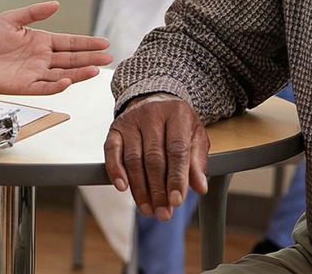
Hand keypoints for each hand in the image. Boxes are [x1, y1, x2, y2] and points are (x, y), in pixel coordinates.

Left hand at [0, 1, 112, 93]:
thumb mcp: (11, 18)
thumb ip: (34, 12)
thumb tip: (56, 3)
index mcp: (41, 42)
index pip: (69, 43)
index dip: (87, 43)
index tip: (104, 43)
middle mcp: (41, 59)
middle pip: (71, 59)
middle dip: (90, 58)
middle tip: (108, 57)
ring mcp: (34, 73)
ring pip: (62, 74)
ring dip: (79, 73)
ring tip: (96, 70)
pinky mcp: (24, 86)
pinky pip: (44, 87)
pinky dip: (56, 85)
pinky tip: (68, 80)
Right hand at [103, 94, 208, 220]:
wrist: (154, 98)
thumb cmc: (177, 123)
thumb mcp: (195, 136)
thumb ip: (197, 161)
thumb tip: (200, 187)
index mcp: (177, 114)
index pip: (177, 150)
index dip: (177, 178)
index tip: (177, 201)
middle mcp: (152, 115)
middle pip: (154, 158)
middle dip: (158, 190)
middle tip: (163, 212)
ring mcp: (131, 120)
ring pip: (133, 159)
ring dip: (139, 188)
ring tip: (147, 208)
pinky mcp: (115, 128)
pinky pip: (112, 151)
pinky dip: (115, 170)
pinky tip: (122, 187)